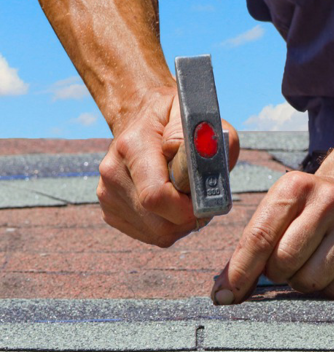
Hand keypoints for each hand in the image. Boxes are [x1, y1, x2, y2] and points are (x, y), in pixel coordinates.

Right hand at [97, 86, 238, 246]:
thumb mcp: (198, 117)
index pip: (157, 197)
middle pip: (160, 224)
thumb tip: (199, 169)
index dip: (188, 208)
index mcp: (132, 146)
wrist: (142, 117)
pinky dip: (168, 225)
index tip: (204, 198)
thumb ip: (208, 141)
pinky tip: (170, 203)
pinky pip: (150, 234)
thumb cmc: (177, 119)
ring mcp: (107, 193)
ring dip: (180, 222)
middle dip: (189, 218)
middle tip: (199, 196)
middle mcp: (113, 172)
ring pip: (158, 233)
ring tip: (184, 196)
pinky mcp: (110, 210)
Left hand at [212, 170, 333, 301]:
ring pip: (310, 280)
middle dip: (276, 273)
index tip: (223, 296)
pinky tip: (331, 268)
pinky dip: (327, 288)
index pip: (260, 237)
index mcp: (296, 186)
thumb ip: (251, 246)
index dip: (239, 271)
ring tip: (308, 264)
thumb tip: (224, 293)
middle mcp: (329, 202)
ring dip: (301, 282)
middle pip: (285, 261)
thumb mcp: (279, 210)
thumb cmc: (307, 211)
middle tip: (283, 264)